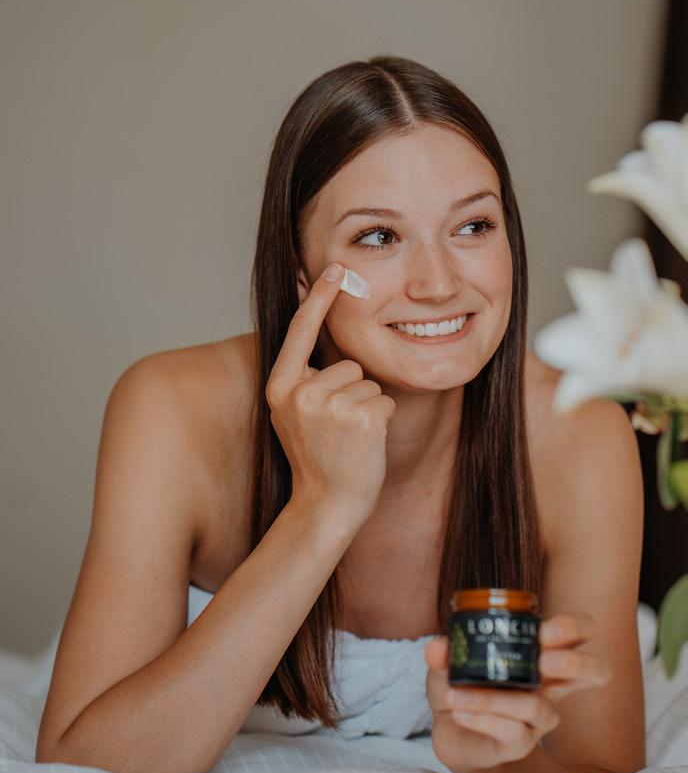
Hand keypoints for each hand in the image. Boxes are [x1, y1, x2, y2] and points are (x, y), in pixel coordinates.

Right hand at [266, 262, 396, 528]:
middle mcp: (301, 393)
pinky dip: (381, 421)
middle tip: (337, 430)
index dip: (320, 297)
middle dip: (352, 391)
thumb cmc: (317, 459)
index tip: (335, 267)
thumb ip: (304, 377)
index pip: (301, 332)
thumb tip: (315, 328)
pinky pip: (384, 400)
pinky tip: (364, 444)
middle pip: (347, 364)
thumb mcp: (295, 414)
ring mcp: (330, 405)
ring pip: (368, 383)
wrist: (325, 505)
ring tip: (348, 439)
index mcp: (280, 387)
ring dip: (367, 408)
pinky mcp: (361, 417)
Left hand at [424, 612, 612, 770]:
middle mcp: (548, 685)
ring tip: (454, 696)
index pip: (580, 633)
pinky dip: (483, 720)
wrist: (447, 727)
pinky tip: (459, 713)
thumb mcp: (448, 661)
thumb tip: (437, 647)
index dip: (574, 629)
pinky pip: (514, 733)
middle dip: (576, 664)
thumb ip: (445, 652)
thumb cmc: (461, 683)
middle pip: (594, 672)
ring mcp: (537, 717)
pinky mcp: (520, 744)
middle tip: (544, 660)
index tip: (546, 632)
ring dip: (494, 700)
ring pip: (539, 707)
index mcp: (538, 654)